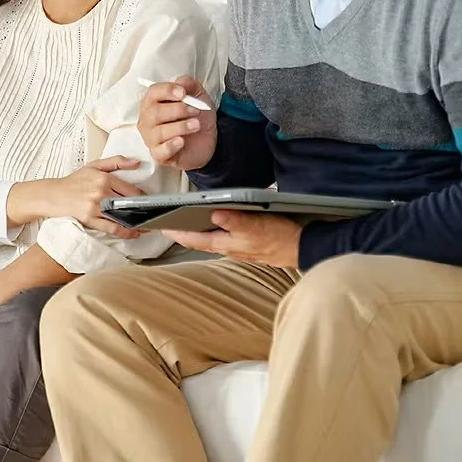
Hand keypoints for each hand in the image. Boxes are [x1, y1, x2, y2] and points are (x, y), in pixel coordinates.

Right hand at [7, 156, 145, 237]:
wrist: (53, 195)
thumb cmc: (74, 181)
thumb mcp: (94, 166)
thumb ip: (116, 162)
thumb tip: (137, 163)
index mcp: (104, 178)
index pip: (132, 190)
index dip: (144, 198)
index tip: (150, 202)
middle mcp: (101, 192)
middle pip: (130, 204)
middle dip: (144, 211)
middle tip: (154, 216)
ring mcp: (96, 207)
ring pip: (123, 217)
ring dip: (138, 224)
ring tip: (147, 227)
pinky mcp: (90, 219)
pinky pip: (112, 228)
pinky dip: (125, 233)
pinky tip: (134, 234)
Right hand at [139, 76, 216, 170]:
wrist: (207, 139)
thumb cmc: (196, 116)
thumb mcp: (198, 95)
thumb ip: (189, 85)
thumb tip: (180, 82)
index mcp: (153, 102)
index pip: (153, 93)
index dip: (167, 91)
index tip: (183, 93)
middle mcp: (147, 120)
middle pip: (154, 112)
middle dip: (178, 110)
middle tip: (195, 111)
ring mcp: (151, 138)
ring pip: (158, 132)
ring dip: (181, 127)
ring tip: (196, 125)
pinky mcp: (159, 155)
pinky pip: (160, 151)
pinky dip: (172, 145)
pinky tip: (182, 141)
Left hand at [167, 210, 302, 267]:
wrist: (302, 248)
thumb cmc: (280, 237)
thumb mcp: (257, 225)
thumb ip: (235, 220)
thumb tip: (215, 213)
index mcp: (226, 243)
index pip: (193, 238)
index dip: (175, 232)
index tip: (159, 226)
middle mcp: (228, 247)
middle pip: (198, 239)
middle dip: (182, 231)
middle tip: (166, 223)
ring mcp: (237, 247)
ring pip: (210, 238)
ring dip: (197, 231)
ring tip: (183, 222)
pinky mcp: (246, 244)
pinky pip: (223, 237)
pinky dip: (214, 231)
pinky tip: (213, 223)